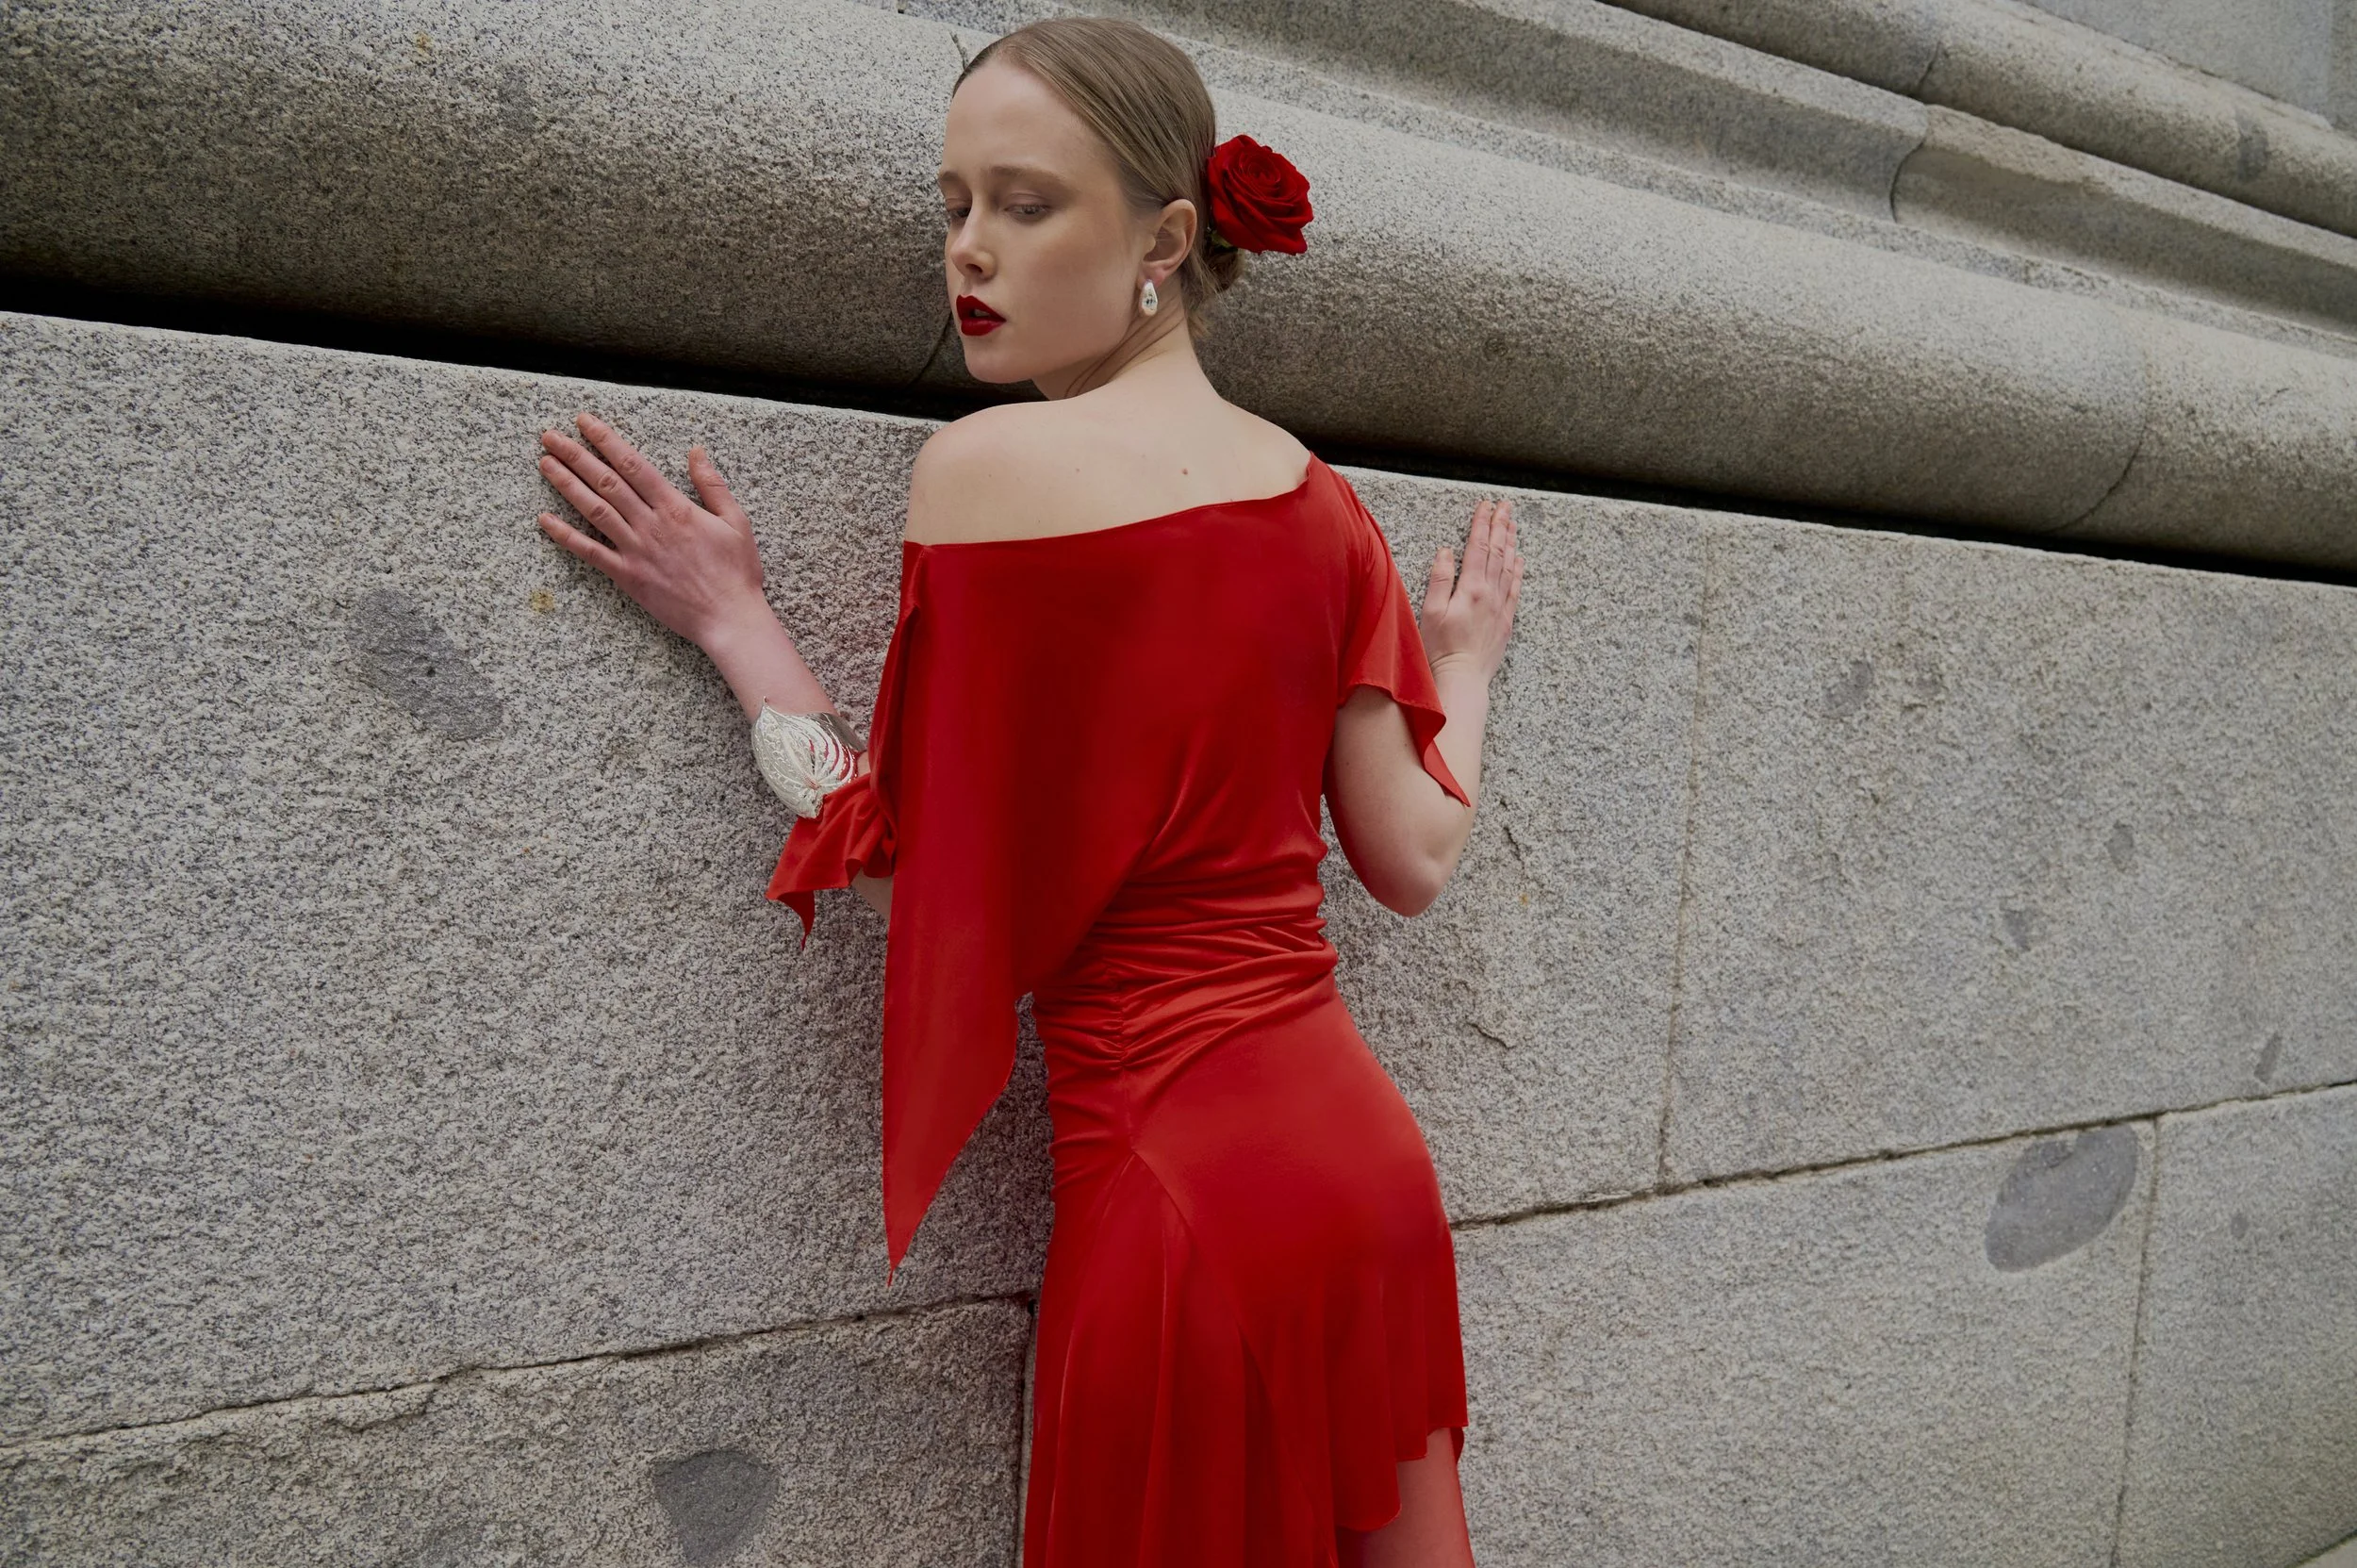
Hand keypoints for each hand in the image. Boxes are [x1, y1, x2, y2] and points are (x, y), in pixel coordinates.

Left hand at [536, 412, 768, 648]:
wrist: (728, 617)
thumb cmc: (736, 571)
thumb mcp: (735, 520)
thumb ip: (711, 484)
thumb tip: (695, 452)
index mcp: (675, 507)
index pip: (633, 464)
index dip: (606, 440)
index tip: (585, 422)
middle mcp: (650, 524)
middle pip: (606, 481)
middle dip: (576, 455)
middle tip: (550, 436)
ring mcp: (635, 550)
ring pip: (594, 510)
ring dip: (566, 485)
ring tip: (545, 463)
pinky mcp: (628, 576)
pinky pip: (591, 553)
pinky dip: (566, 536)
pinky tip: (545, 520)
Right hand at [1420, 497, 1522, 682]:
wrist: (1463, 678)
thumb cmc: (1441, 649)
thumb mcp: (1431, 612)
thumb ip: (1440, 579)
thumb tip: (1446, 552)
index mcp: (1471, 588)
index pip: (1478, 547)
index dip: (1481, 524)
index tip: (1485, 506)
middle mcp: (1490, 594)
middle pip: (1497, 552)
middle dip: (1500, 525)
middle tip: (1504, 505)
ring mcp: (1501, 607)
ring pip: (1509, 566)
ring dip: (1511, 542)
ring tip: (1512, 523)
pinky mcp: (1506, 621)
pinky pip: (1516, 588)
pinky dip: (1518, 570)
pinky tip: (1519, 559)